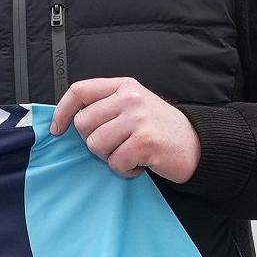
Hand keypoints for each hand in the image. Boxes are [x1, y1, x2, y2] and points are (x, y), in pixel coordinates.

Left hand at [49, 77, 200, 182]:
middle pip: (83, 123)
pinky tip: (140, 164)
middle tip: (115, 145)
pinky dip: (125, 170)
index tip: (57, 130)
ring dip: (110, 157)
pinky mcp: (145, 142)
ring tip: (130, 153)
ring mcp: (138, 119)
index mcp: (124, 86)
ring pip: (95, 144)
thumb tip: (69, 120)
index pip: (80, 91)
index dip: (62, 111)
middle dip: (93, 141)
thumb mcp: (134, 105)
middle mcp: (130, 98)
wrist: (199, 145)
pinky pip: (115, 162)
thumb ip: (106, 106)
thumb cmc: (161, 129)